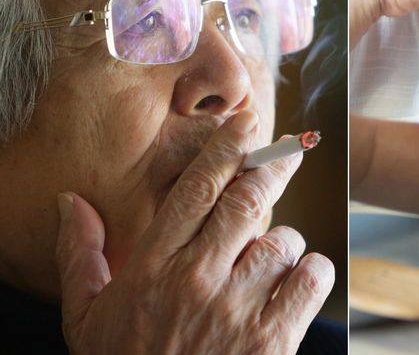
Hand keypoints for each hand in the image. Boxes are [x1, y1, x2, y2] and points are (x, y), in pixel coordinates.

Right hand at [56, 111, 333, 354]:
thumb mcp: (87, 318)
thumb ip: (80, 256)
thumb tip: (71, 202)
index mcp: (153, 268)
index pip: (196, 190)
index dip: (225, 149)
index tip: (245, 121)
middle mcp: (197, 280)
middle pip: (247, 200)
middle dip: (273, 164)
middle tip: (291, 147)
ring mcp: (238, 309)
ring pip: (284, 240)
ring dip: (285, 242)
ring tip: (269, 262)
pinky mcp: (274, 338)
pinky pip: (311, 278)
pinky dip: (311, 273)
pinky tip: (295, 285)